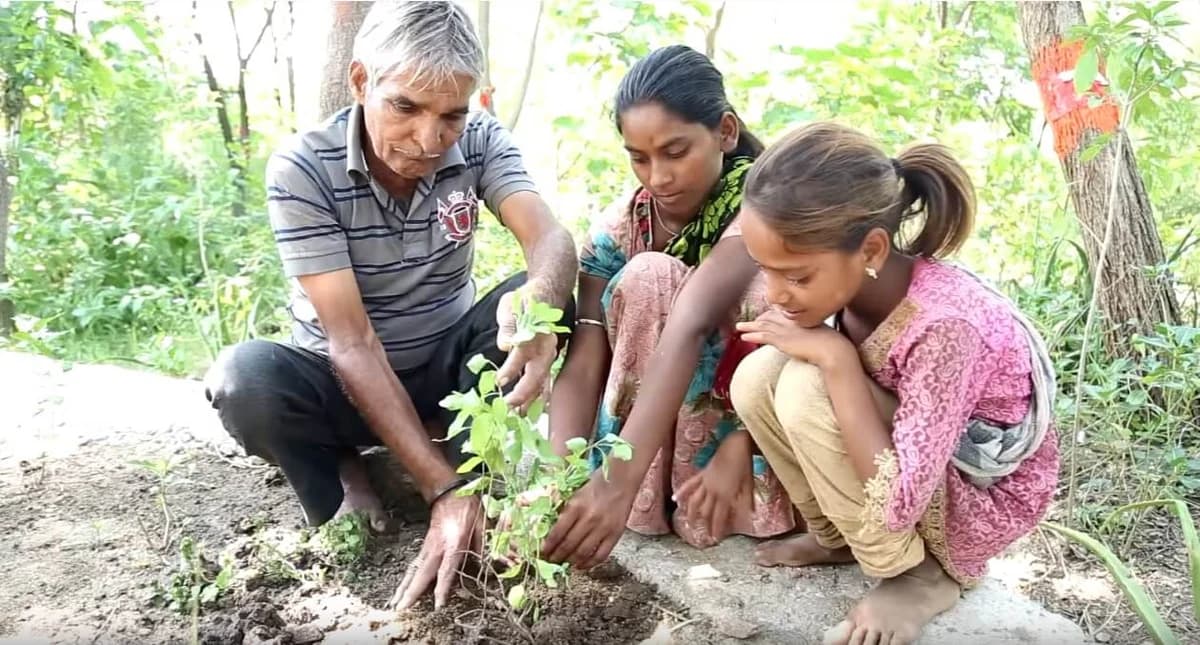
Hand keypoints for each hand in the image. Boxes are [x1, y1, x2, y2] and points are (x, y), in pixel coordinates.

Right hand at [390, 493, 482, 609]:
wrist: (449, 492)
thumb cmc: (468, 508)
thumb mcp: (482, 524)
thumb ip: (484, 547)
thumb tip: (489, 566)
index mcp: (454, 543)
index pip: (447, 570)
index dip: (442, 588)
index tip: (437, 604)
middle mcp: (438, 548)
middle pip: (423, 573)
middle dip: (412, 592)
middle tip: (401, 608)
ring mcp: (429, 547)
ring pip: (415, 570)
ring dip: (404, 587)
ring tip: (395, 603)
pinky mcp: (425, 546)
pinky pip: (415, 565)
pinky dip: (407, 578)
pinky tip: (401, 588)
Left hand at [495, 290, 558, 411]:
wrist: (544, 296)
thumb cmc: (524, 300)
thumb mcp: (511, 306)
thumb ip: (508, 326)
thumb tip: (505, 345)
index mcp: (535, 334)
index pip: (522, 354)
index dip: (510, 369)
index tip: (499, 381)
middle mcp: (545, 348)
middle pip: (536, 375)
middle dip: (523, 393)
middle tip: (509, 407)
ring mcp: (548, 356)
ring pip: (542, 382)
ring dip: (532, 400)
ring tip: (522, 416)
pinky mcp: (546, 361)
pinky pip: (545, 382)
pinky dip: (540, 396)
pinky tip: (535, 410)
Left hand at [541, 473, 633, 569]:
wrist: (621, 480)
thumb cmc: (596, 484)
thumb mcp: (575, 493)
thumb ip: (562, 510)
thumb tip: (546, 527)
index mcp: (576, 506)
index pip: (557, 533)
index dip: (548, 547)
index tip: (542, 553)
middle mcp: (589, 519)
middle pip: (568, 545)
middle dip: (556, 556)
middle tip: (550, 561)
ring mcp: (603, 528)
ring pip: (583, 553)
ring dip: (570, 561)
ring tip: (564, 563)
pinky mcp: (615, 534)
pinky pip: (601, 555)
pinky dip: (589, 564)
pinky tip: (581, 565)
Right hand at [674, 431, 752, 540]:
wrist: (735, 445)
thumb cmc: (745, 464)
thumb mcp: (748, 484)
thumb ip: (747, 500)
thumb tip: (751, 514)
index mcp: (725, 495)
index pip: (719, 517)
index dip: (716, 529)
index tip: (715, 539)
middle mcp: (713, 491)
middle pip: (706, 511)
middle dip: (705, 524)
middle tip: (704, 535)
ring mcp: (705, 482)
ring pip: (694, 501)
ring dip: (691, 513)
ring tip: (689, 523)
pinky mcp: (702, 474)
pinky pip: (690, 484)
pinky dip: (682, 492)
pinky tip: (675, 499)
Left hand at [735, 309, 854, 368]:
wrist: (833, 348)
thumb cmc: (832, 344)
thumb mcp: (821, 335)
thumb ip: (812, 334)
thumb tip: (810, 340)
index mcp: (800, 316)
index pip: (780, 313)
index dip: (769, 315)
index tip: (762, 317)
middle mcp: (791, 320)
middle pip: (769, 317)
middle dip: (757, 319)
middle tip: (747, 322)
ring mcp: (786, 330)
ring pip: (763, 325)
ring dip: (749, 326)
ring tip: (739, 327)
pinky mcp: (782, 340)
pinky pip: (763, 336)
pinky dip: (752, 335)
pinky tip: (744, 336)